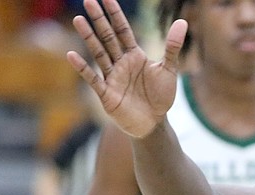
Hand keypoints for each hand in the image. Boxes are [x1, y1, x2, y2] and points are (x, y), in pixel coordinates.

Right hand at [67, 0, 187, 138]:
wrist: (154, 123)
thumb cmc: (161, 97)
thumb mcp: (169, 70)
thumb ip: (173, 47)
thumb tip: (182, 22)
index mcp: (134, 55)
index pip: (123, 30)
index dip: (115, 15)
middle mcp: (120, 63)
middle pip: (108, 37)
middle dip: (99, 20)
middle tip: (88, 1)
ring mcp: (112, 77)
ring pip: (98, 53)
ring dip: (89, 38)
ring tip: (79, 20)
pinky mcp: (106, 93)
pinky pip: (93, 78)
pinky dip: (83, 68)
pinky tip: (72, 55)